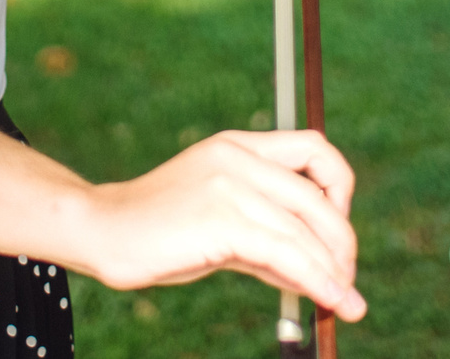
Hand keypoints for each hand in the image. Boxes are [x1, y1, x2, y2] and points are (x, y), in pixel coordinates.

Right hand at [66, 129, 364, 322]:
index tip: (338, 228)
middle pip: (317, 195)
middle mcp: (240, 157)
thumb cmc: (160, 232)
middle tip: (347, 279)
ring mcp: (230, 185)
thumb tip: (319, 276)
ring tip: (348, 303)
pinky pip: (284, 251)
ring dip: (334, 270)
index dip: (339, 186)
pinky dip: (315, 278)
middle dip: (342, 241)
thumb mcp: (221, 225)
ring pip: (303, 229)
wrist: (101, 230)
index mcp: (240, 147)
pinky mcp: (221, 218)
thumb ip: (266, 241)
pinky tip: (329, 297)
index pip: (314, 148)